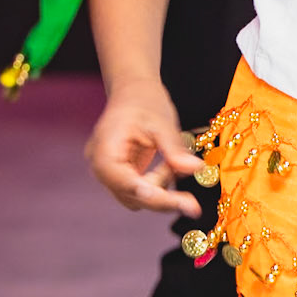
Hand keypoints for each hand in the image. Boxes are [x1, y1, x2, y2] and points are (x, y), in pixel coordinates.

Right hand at [85, 81, 203, 215]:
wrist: (133, 90)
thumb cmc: (144, 100)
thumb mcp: (162, 122)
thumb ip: (175, 149)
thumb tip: (195, 169)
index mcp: (104, 152)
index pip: (130, 186)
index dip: (158, 198)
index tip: (189, 206)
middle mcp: (100, 167)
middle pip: (133, 197)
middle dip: (163, 194)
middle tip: (193, 197)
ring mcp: (108, 172)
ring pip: (137, 197)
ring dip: (160, 187)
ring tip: (174, 162)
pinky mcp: (120, 174)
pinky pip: (140, 189)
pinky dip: (157, 182)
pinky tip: (168, 165)